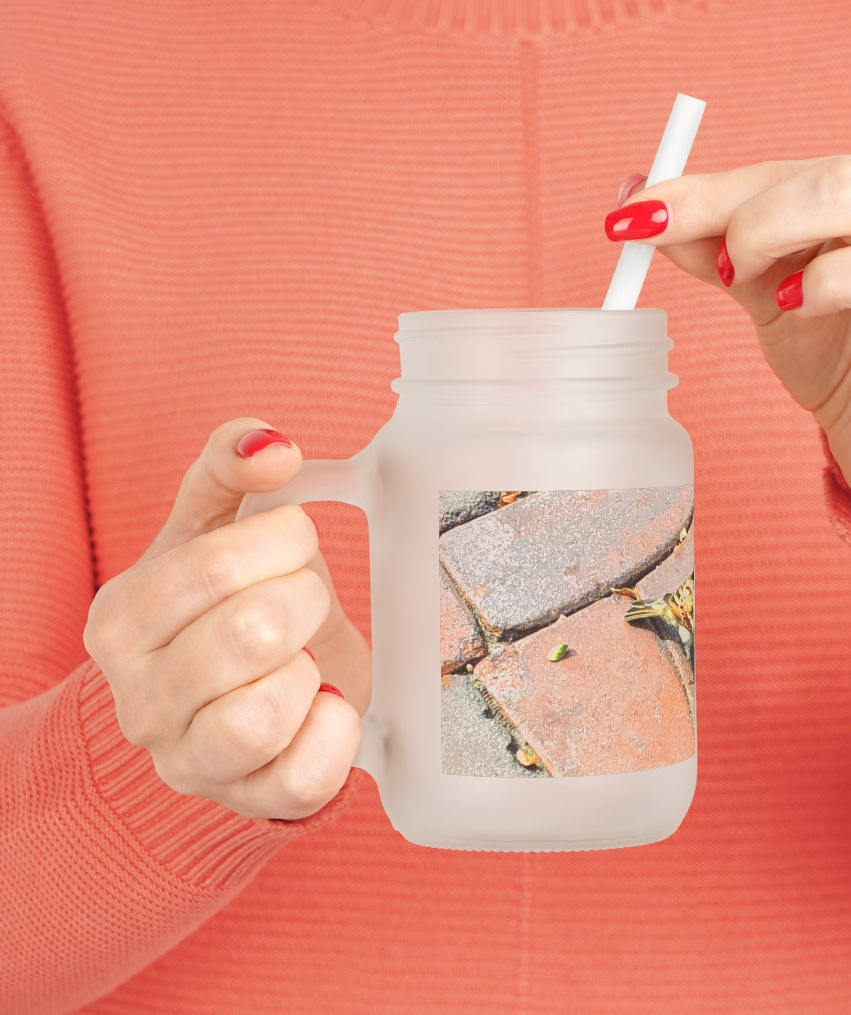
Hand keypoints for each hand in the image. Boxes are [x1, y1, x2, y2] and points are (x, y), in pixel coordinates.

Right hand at [84, 419, 369, 819]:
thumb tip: (271, 444)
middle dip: (304, 600)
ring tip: (304, 657)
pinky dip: (335, 731)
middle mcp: (139, 700)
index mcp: (122, 620)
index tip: (295, 541)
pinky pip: (304, 778)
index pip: (215, 566)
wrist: (231, 694)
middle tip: (305, 600)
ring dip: (310, 670)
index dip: (282, 541)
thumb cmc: (224, 603)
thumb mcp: (214, 526)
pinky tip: (324, 702)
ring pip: (264, 715)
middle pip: (251, 634)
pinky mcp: (248, 800)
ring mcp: (189, 761)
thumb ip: (229, 468)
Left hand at [607, 156, 850, 552]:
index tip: (639, 220)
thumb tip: (637, 203)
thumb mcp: (764, 286)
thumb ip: (712, 243)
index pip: (800, 171)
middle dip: (766, 224)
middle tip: (727, 272)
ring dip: (831, 281)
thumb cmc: (834, 342)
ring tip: (786, 308)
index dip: (715, 196)